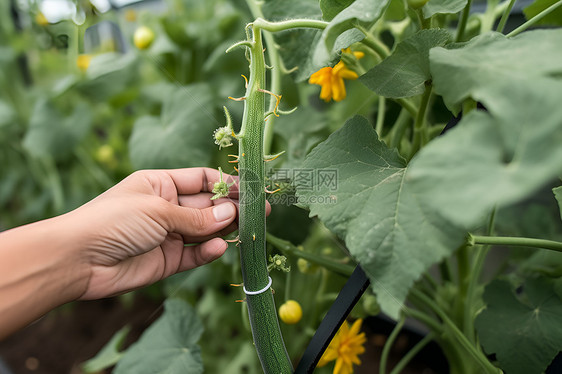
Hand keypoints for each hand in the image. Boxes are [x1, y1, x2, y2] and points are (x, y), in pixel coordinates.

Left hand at [72, 168, 241, 298]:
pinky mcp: (166, 261)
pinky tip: (219, 247)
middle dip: (233, 208)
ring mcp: (167, 235)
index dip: (227, 184)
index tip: (252, 189)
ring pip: (205, 231)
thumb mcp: (158, 211)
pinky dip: (208, 252)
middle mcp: (167, 208)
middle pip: (207, 206)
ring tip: (248, 230)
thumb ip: (197, 217)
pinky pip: (194, 254)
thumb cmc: (113, 220)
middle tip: (262, 212)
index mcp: (161, 184)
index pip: (202, 180)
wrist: (78, 259)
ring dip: (225, 230)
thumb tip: (232, 213)